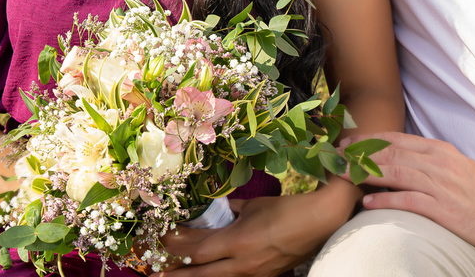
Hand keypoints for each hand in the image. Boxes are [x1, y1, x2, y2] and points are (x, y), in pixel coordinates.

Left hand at [158, 182, 358, 275]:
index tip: (162, 239)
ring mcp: (253, 274)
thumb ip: (229, 209)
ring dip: (194, 276)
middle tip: (155, 271)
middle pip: (200, 272)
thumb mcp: (253, 205)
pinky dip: (216, 276)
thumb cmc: (286, 209)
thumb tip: (212, 209)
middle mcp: (242, 263)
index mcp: (237, 241)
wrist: (319, 223)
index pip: (196, 250)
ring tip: (174, 275)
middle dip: (176, 271)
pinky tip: (208, 273)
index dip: (176, 246)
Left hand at [350, 131, 474, 251]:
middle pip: (389, 152)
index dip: (369, 139)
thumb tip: (400, 159)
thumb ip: (428, 159)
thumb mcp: (454, 165)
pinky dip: (385, 199)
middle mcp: (436, 163)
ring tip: (342, 174)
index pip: (396, 139)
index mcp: (438, 150)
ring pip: (394, 172)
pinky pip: (407, 200)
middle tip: (335, 156)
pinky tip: (367, 202)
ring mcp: (439, 185)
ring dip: (364, 172)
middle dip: (359, 153)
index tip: (348, 142)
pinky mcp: (442, 208)